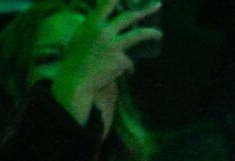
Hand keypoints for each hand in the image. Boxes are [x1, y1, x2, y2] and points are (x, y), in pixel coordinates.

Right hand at [50, 0, 159, 128]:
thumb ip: (93, 29)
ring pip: (138, 35)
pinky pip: (129, 63)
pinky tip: (119, 73)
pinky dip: (127, 68)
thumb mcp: (80, 38)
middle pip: (129, 16)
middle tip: (157, 6)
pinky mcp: (120, 60)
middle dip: (145, 11)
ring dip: (151, 33)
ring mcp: (113, 45)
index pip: (106, 4)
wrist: (76, 80)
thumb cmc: (75, 60)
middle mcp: (103, 31)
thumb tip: (106, 24)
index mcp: (91, 24)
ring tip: (159, 34)